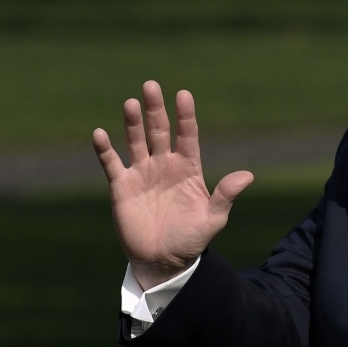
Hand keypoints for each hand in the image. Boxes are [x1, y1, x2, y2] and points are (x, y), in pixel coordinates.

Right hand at [92, 81, 253, 290]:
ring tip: (131, 103)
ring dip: (132, 123)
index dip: (185, 115)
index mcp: (188, 167)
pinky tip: (100, 133)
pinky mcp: (122, 186)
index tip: (184, 94)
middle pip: (160, 130)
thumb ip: (226, 196)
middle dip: (156, 109)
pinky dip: (105, 149)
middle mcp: (164, 164)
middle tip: (151, 85)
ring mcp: (142, 173)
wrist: (163, 260)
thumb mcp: (213, 219)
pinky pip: (112, 163)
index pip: (187, 135)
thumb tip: (248, 176)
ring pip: (136, 141)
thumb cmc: (191, 239)